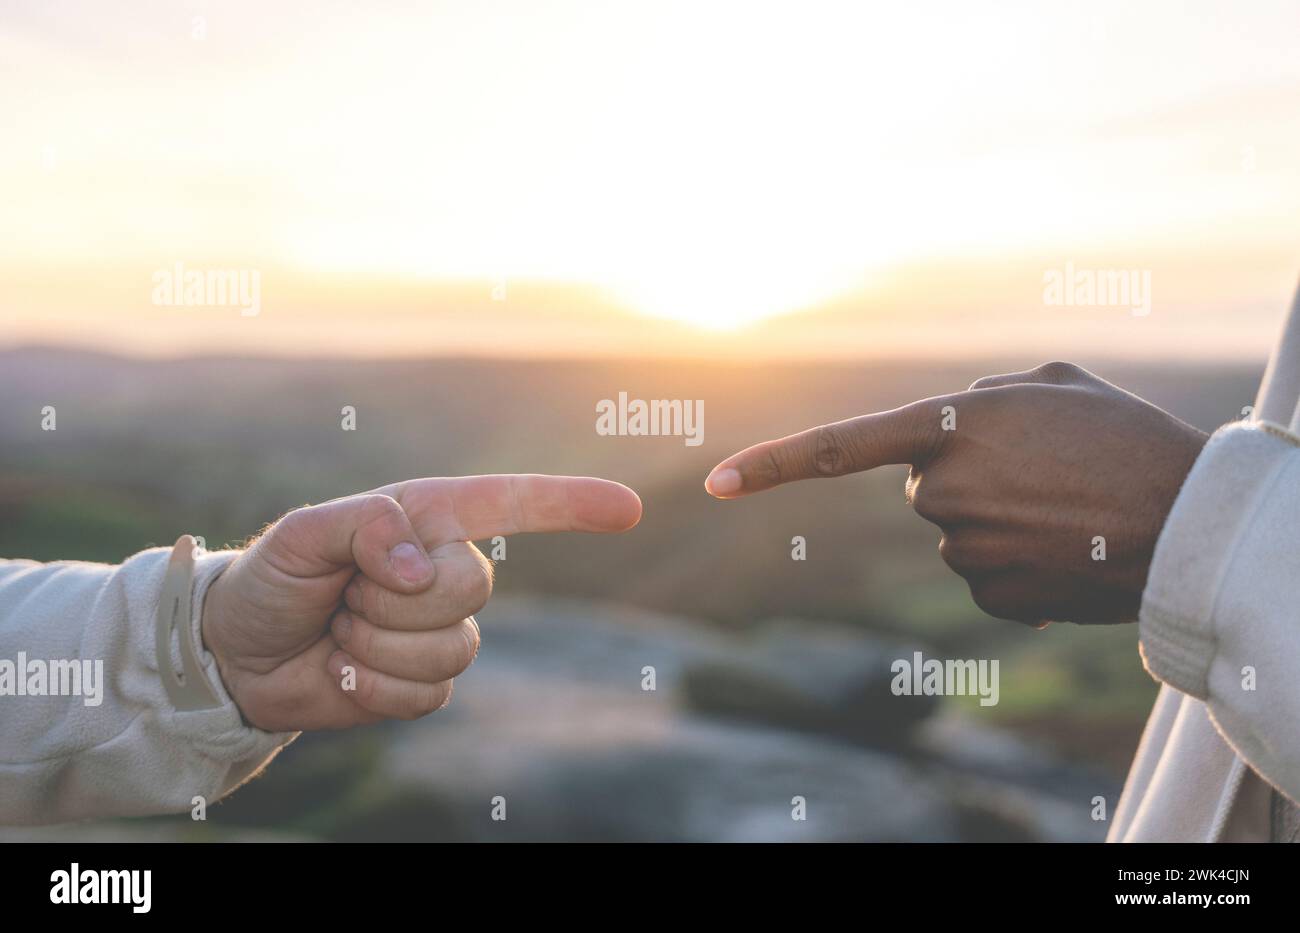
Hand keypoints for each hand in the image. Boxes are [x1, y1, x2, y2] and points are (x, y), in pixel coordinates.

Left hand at [201, 475, 640, 729]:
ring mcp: (442, 628)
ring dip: (378, 645)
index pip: (514, 503)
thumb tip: (422, 564)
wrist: (240, 654)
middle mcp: (445, 567)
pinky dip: (374, 686)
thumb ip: (364, 526)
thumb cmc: (272, 577)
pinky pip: (429, 693)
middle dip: (396, 599)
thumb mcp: (300, 534)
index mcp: (427, 515)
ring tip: (342, 628)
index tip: (629, 509)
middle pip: (475, 586)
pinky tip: (345, 669)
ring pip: (453, 648)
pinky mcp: (427, 681)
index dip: (573, 504)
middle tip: (346, 593)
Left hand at [705, 362, 1206, 624]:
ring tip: (1063, 506)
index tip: (714, 485)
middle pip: (922, 487)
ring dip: (995, 519)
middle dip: (963, 476)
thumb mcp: (1053, 384)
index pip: (840, 448)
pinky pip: (982, 575)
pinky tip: (1063, 548)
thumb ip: (983, 396)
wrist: (1188, 520)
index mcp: (951, 428)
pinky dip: (1014, 563)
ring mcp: (964, 550)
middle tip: (1036, 470)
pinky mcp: (990, 597)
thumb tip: (953, 422)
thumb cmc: (1124, 439)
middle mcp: (943, 492)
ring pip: (955, 532)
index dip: (774, 464)